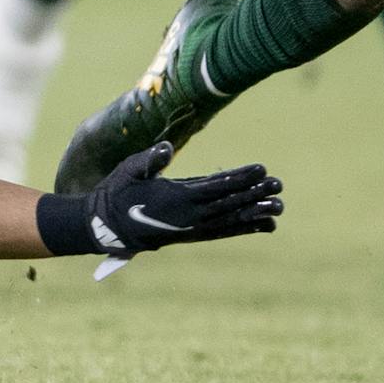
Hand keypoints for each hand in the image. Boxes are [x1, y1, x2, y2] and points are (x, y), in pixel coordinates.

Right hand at [83, 142, 282, 254]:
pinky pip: (222, 231)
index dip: (239, 179)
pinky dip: (243, 228)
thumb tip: (167, 147)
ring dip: (254, 214)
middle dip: (255, 196)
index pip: (215, 188)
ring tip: (279, 209)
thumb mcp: (129, 170)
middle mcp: (188, 217)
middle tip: (279, 188)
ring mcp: (191, 228)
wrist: (104, 225)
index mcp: (176, 198)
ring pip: (229, 221)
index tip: (261, 170)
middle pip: (228, 205)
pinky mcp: (190, 234)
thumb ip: (149, 159)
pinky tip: (262, 225)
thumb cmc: (116, 192)